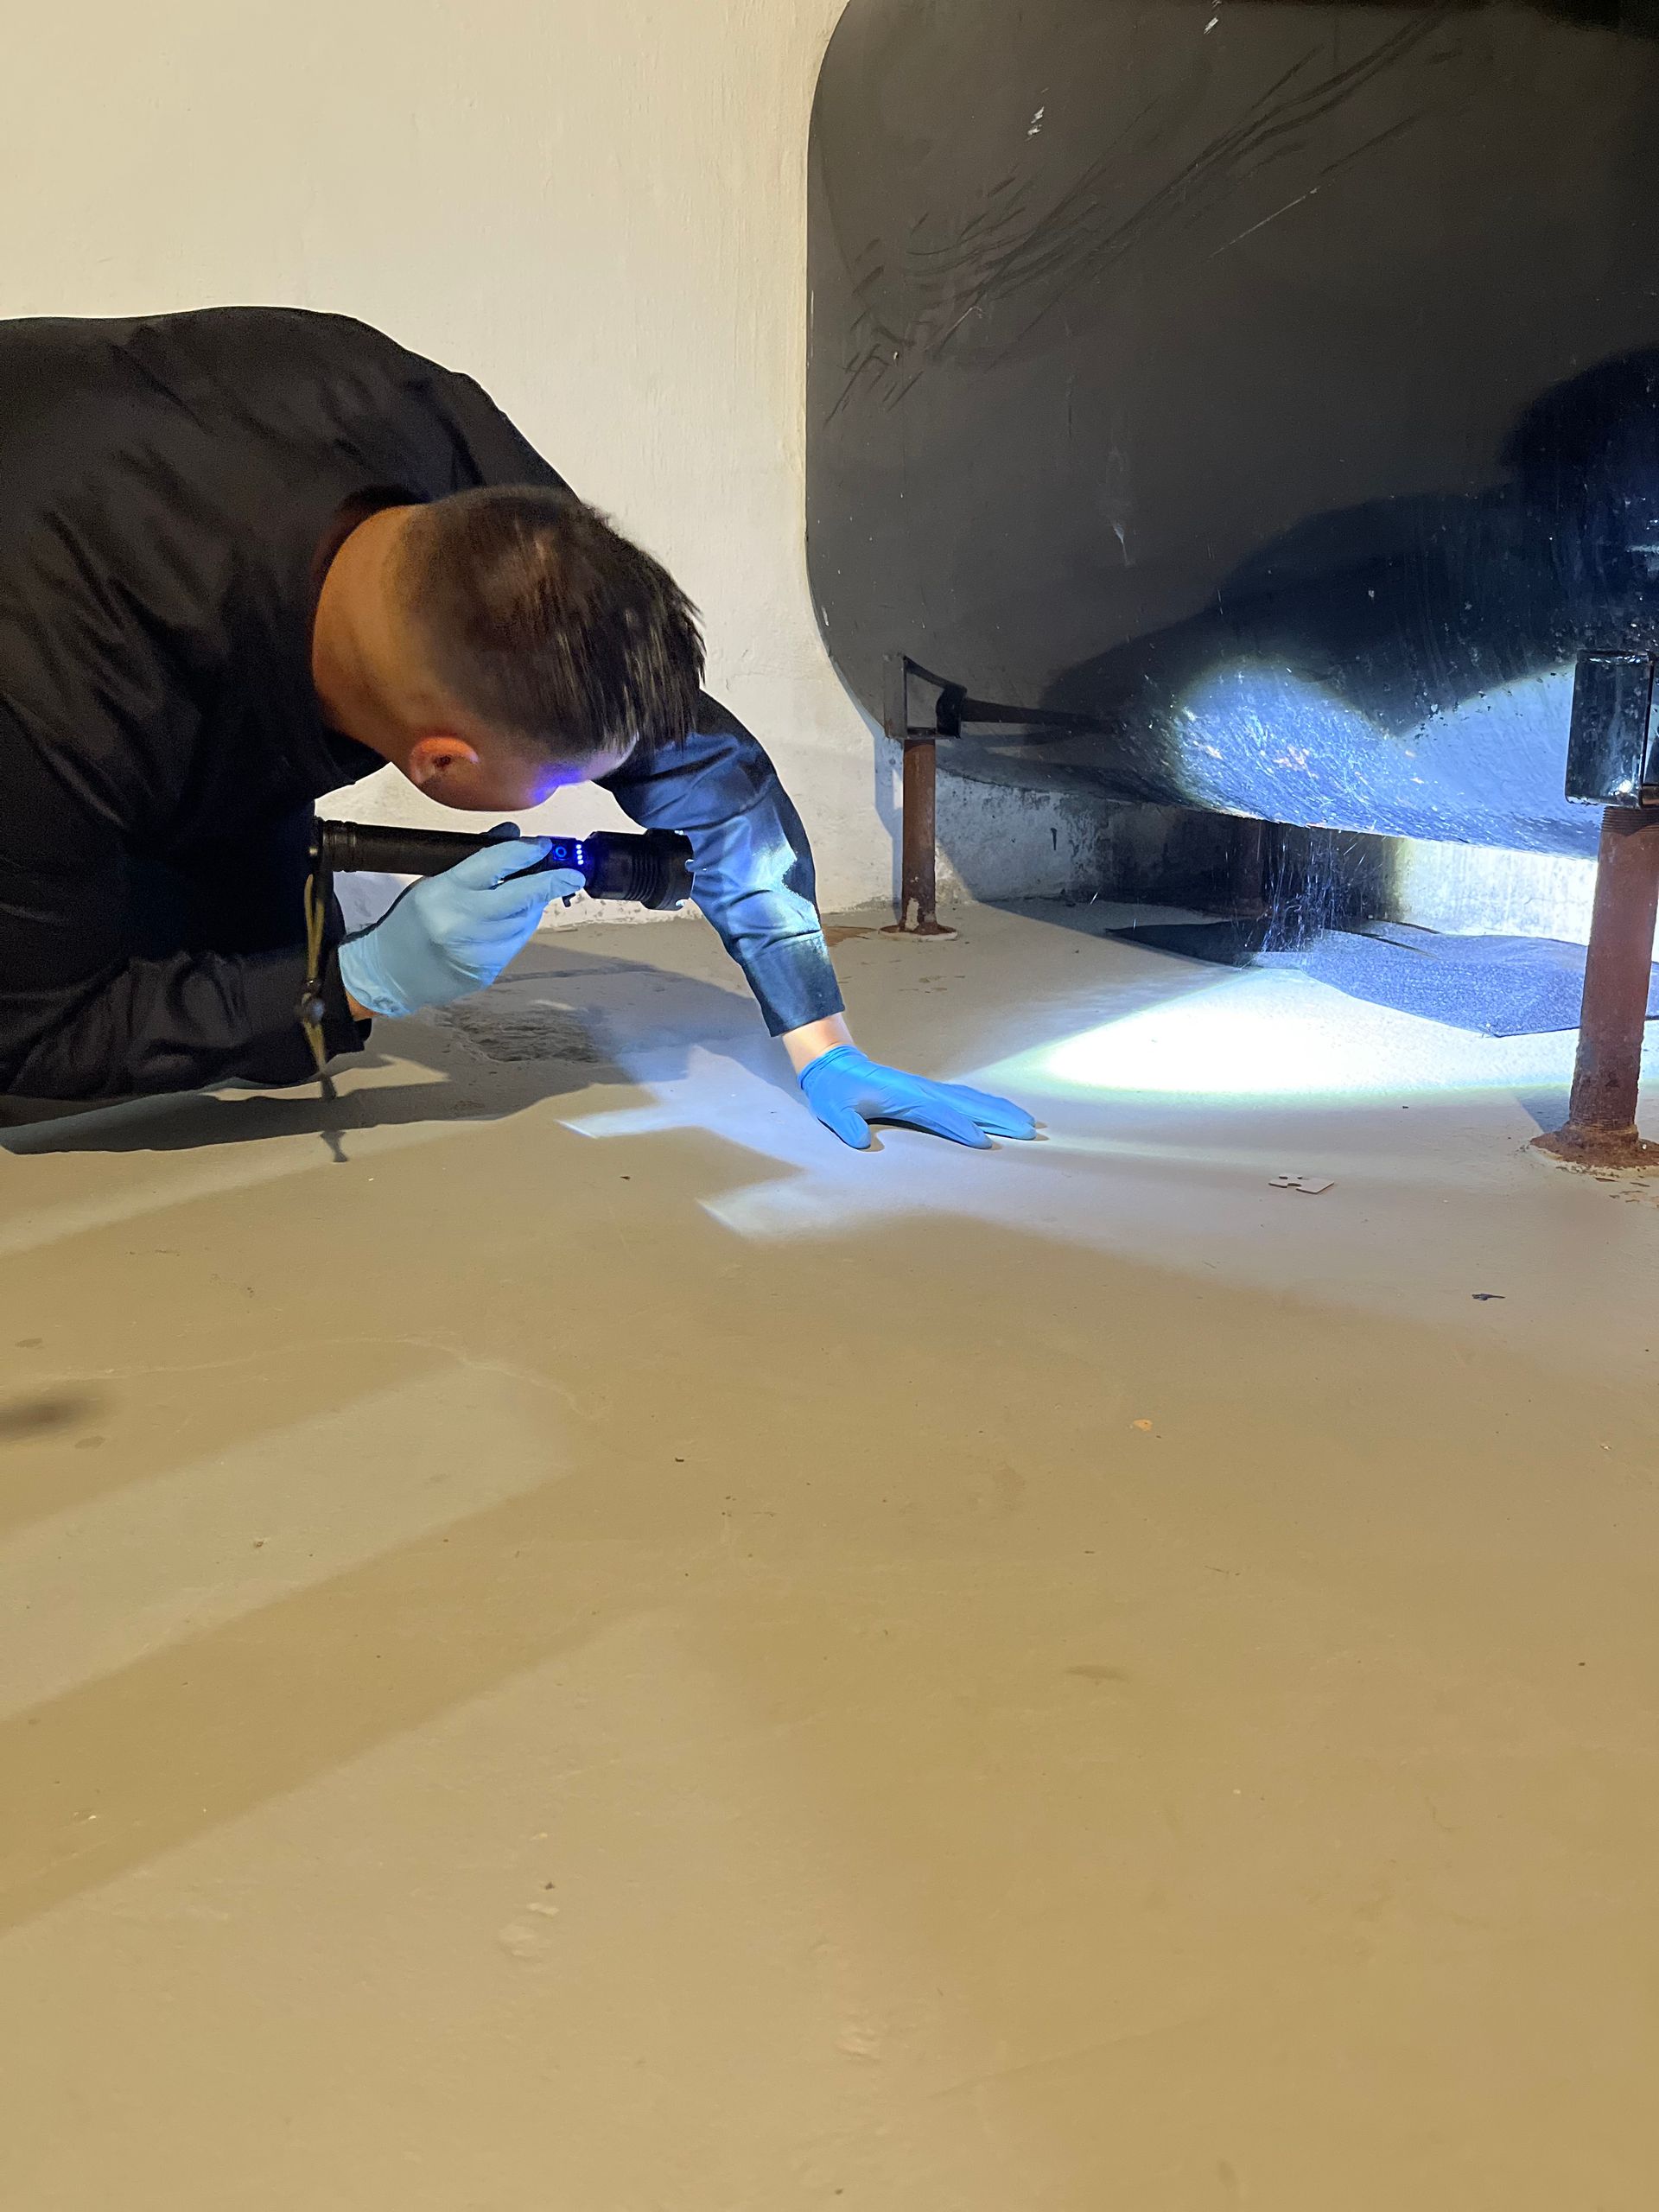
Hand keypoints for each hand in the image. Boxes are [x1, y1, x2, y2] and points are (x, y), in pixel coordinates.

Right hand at [336, 833, 584, 1017]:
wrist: (391, 971)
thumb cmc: (412, 920)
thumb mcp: (434, 880)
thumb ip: (476, 859)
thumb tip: (515, 836)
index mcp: (444, 891)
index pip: (496, 863)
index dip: (526, 853)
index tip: (545, 846)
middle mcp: (462, 921)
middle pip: (521, 896)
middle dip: (552, 882)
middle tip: (572, 874)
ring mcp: (476, 950)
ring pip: (524, 922)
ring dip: (535, 905)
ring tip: (532, 895)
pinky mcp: (485, 971)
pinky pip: (516, 943)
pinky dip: (521, 927)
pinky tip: (515, 919)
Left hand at [799, 1045, 1036, 1150]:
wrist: (835, 1067)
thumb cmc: (835, 1092)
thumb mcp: (833, 1111)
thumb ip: (846, 1125)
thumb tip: (860, 1141)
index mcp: (904, 1096)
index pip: (938, 1115)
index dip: (960, 1128)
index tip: (983, 1142)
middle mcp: (922, 1091)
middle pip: (967, 1104)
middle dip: (998, 1117)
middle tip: (1028, 1131)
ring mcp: (928, 1090)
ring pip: (971, 1099)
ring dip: (999, 1110)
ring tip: (1027, 1122)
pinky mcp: (929, 1092)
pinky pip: (964, 1098)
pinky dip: (986, 1104)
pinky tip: (1001, 1111)